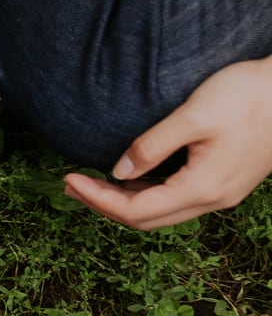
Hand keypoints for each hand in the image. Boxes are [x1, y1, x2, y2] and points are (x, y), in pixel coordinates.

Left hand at [66, 56, 271, 229]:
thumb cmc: (248, 96)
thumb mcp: (193, 116)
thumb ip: (152, 145)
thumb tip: (118, 171)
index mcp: (203, 187)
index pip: (136, 210)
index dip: (97, 199)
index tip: (68, 180)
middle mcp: (214, 199)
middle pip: (146, 219)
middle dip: (103, 205)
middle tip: (70, 186)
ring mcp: (222, 193)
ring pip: (162, 213)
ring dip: (124, 202)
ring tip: (90, 184)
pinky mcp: (226, 182)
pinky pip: (178, 200)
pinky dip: (147, 194)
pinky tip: (129, 178)